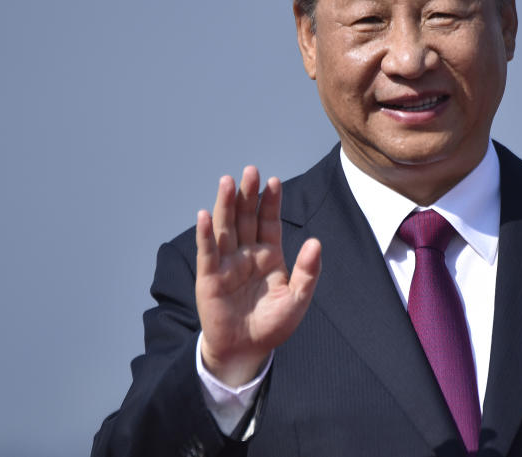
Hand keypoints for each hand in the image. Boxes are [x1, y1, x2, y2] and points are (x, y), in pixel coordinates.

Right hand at [195, 166, 321, 386]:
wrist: (246, 351)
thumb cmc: (272, 325)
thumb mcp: (297, 299)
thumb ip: (308, 272)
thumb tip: (316, 242)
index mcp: (269, 254)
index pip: (269, 221)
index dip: (270, 202)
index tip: (274, 182)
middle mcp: (247, 253)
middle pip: (246, 217)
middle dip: (247, 194)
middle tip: (250, 170)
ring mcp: (227, 263)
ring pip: (226, 228)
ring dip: (225, 205)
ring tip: (227, 181)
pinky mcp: (210, 278)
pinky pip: (208, 253)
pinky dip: (206, 235)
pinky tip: (205, 215)